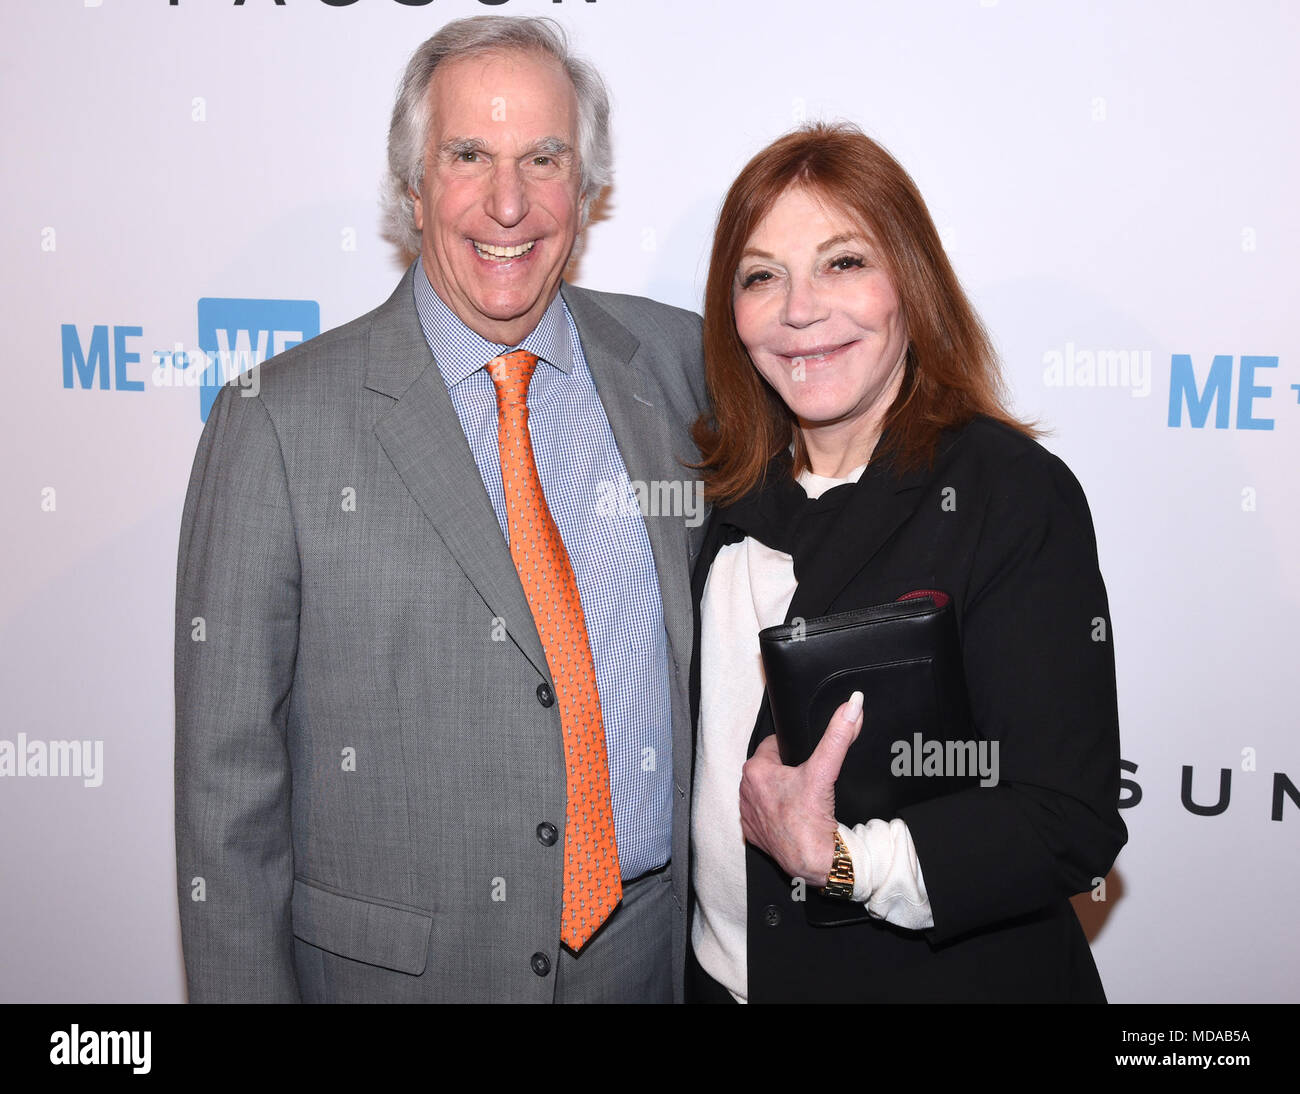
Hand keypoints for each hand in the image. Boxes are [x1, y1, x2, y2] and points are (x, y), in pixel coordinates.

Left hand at [738, 691, 863, 885]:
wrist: (814, 863)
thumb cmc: (811, 820)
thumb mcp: (825, 770)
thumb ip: (838, 734)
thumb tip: (852, 705)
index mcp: (754, 770)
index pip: (773, 745)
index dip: (793, 749)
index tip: (807, 759)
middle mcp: (744, 792)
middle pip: (771, 769)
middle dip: (788, 771)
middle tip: (809, 781)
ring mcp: (747, 815)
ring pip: (767, 792)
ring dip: (782, 793)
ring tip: (802, 800)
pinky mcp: (753, 835)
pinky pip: (764, 815)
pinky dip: (778, 814)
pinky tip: (793, 817)